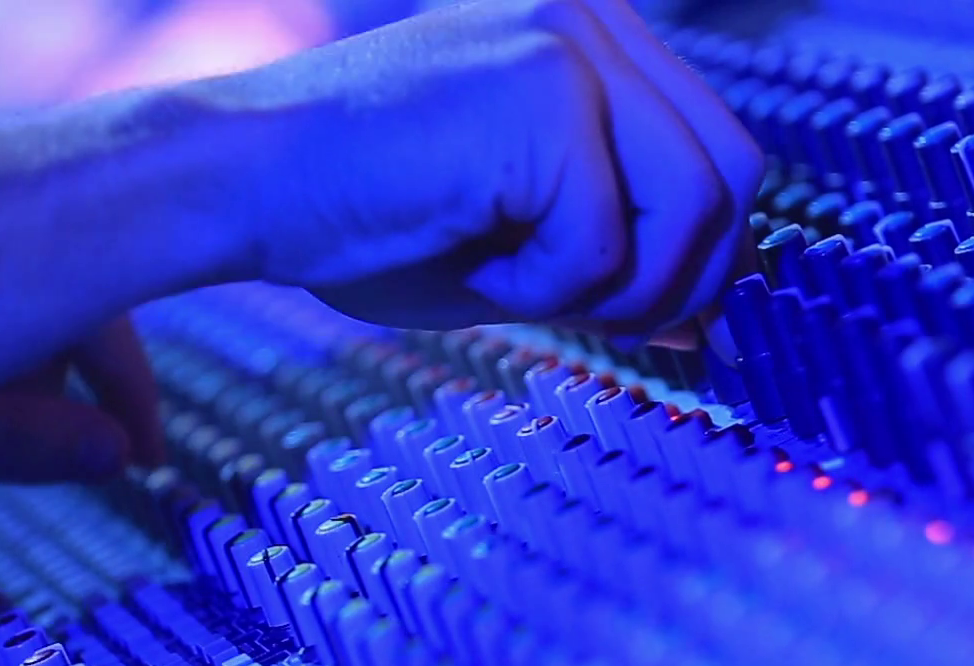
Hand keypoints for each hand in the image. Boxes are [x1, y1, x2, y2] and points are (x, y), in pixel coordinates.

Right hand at [216, 0, 761, 337]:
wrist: (240, 182)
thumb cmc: (360, 216)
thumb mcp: (522, 238)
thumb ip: (622, 254)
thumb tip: (713, 319)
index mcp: (591, 36)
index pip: (720, 150)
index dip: (711, 254)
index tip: (675, 324)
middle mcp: (594, 19)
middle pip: (733, 175)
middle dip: (683, 281)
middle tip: (605, 326)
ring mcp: (571, 44)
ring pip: (692, 210)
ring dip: (615, 292)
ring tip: (521, 289)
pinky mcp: (543, 92)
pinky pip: (604, 241)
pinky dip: (545, 292)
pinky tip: (476, 271)